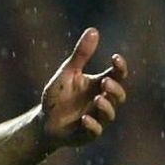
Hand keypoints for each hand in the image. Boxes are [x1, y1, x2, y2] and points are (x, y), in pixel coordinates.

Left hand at [39, 28, 127, 147]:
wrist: (44, 122)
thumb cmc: (58, 96)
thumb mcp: (67, 73)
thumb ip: (81, 55)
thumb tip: (93, 30)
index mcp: (100, 85)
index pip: (117, 75)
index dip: (120, 68)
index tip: (115, 58)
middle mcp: (103, 102)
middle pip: (119, 96)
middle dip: (115, 89)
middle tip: (104, 83)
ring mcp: (97, 119)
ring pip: (110, 114)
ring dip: (106, 107)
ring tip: (97, 98)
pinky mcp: (87, 134)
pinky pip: (95, 131)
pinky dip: (92, 125)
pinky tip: (85, 118)